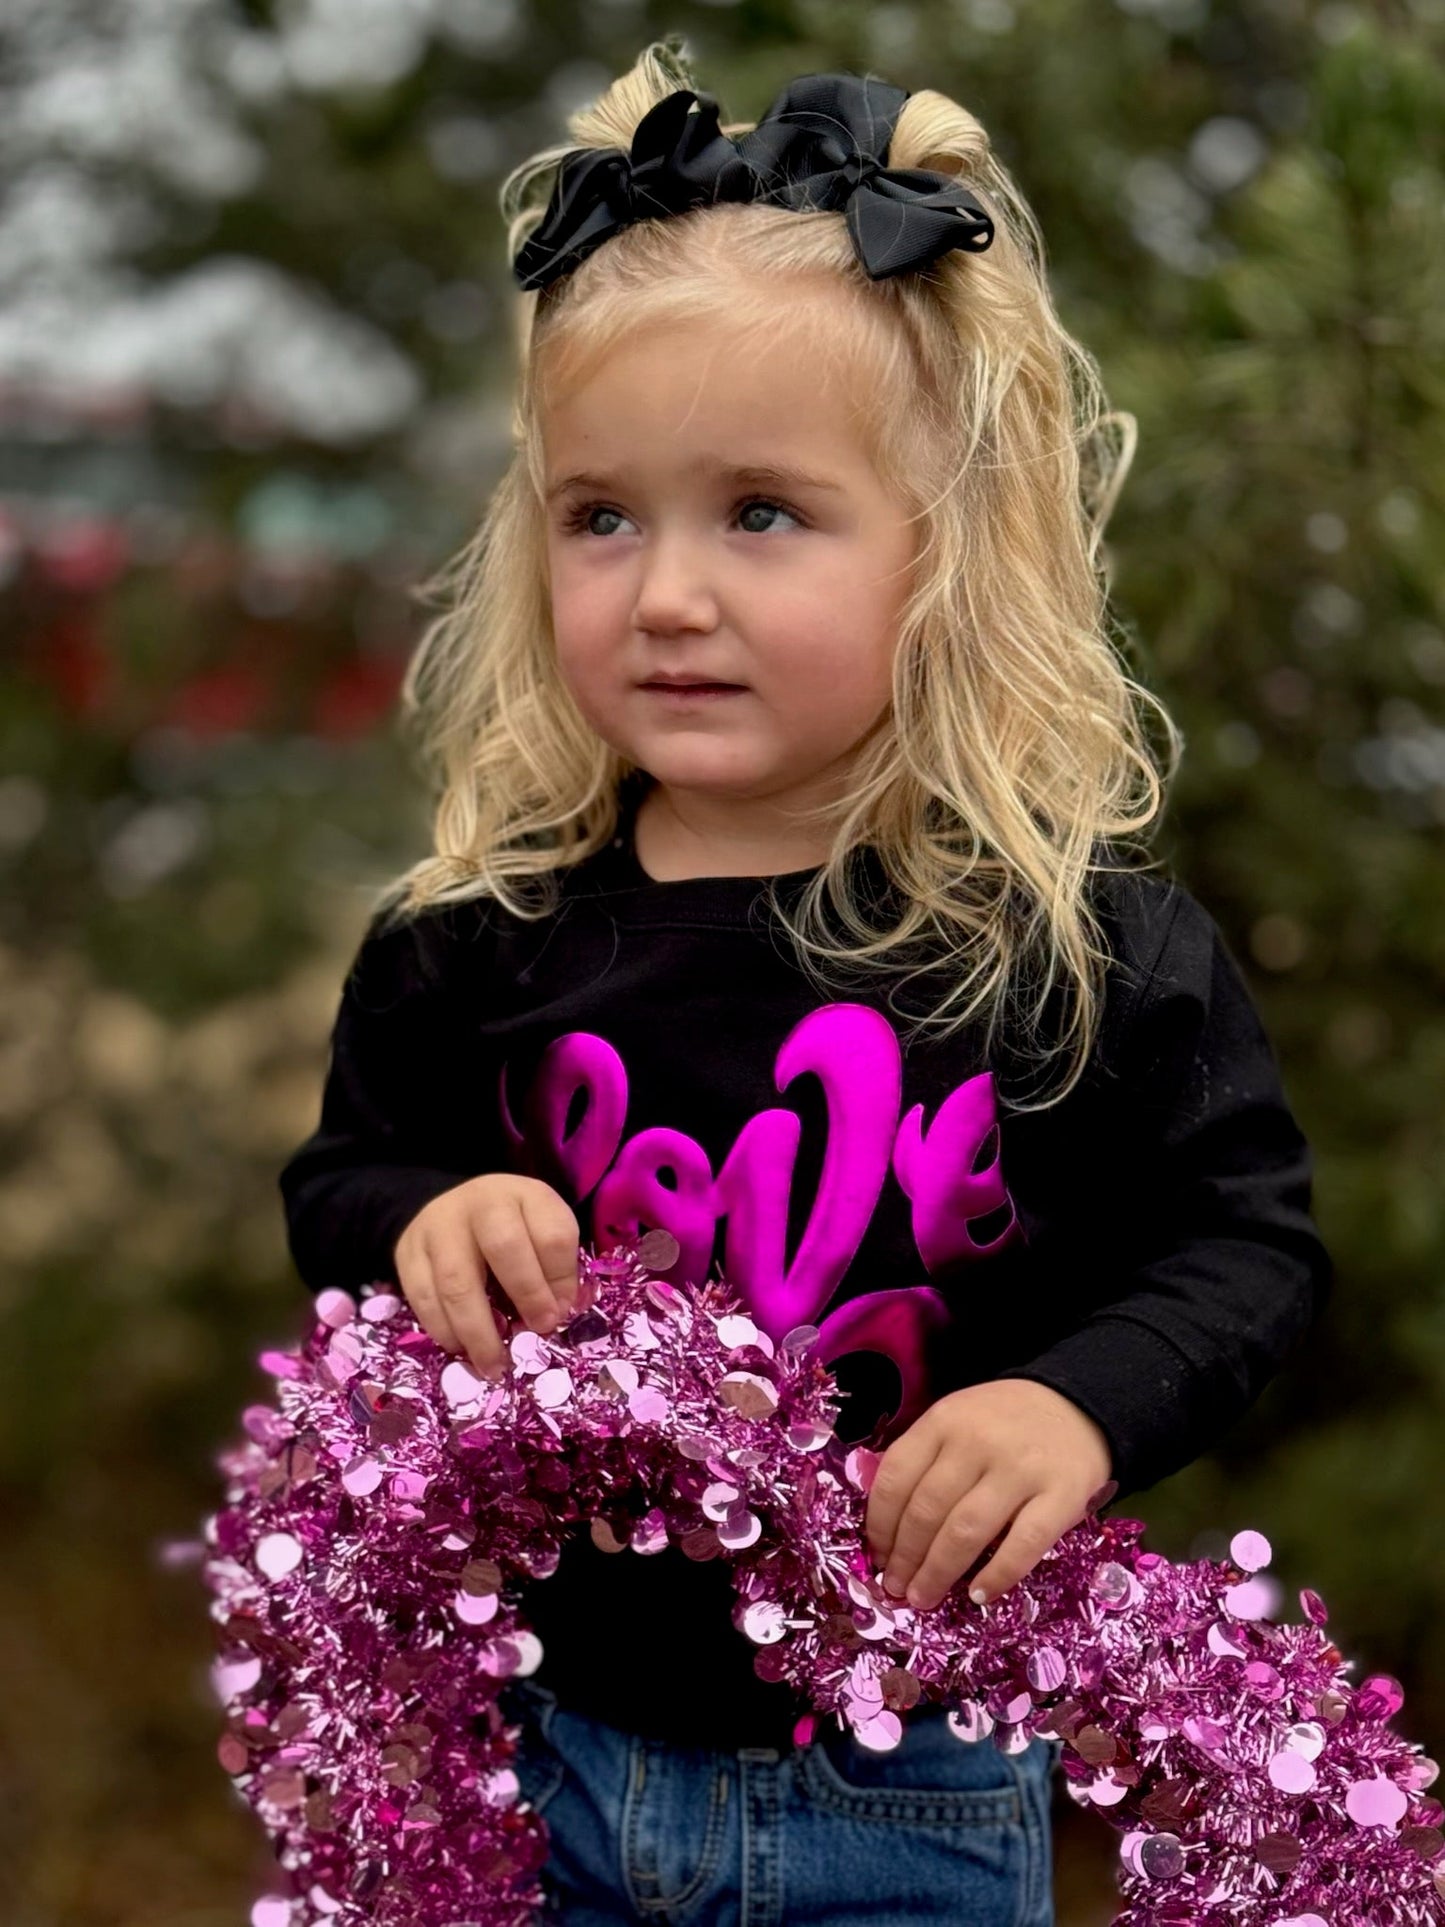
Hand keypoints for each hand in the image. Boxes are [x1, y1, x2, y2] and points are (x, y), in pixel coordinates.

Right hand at [393, 1173, 581, 1381]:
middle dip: (526, 1295)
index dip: (561, 1277)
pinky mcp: (408, 1254)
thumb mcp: (542, 1230)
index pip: (552, 1232)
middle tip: (538, 1331)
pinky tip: (460, 1349)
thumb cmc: (510, 1227)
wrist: (449, 1208)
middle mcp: (481, 1205)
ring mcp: (439, 1228)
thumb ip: (556, 1267)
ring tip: (495, 1364)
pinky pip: (423, 1298)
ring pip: (456, 1281)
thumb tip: (556, 1314)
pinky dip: (443, 1330)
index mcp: (526, 1196)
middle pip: (504, 1246)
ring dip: (479, 1331)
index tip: (563, 1310)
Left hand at [864, 1378, 1112, 1611]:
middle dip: (905, 1557)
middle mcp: (978, 1442)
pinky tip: (978, 1594)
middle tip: (895, 1587)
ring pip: (966, 1531)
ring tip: (923, 1597)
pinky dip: (997, 1575)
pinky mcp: (1062, 1496)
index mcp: (945, 1420)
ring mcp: (1021, 1470)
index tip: (876, 1553)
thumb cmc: (1005, 1421)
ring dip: (937, 1572)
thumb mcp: (957, 1419)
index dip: (880, 1522)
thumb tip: (887, 1525)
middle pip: (928, 1510)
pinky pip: (1023, 1545)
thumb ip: (925, 1458)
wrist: (1079, 1406)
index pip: (898, 1476)